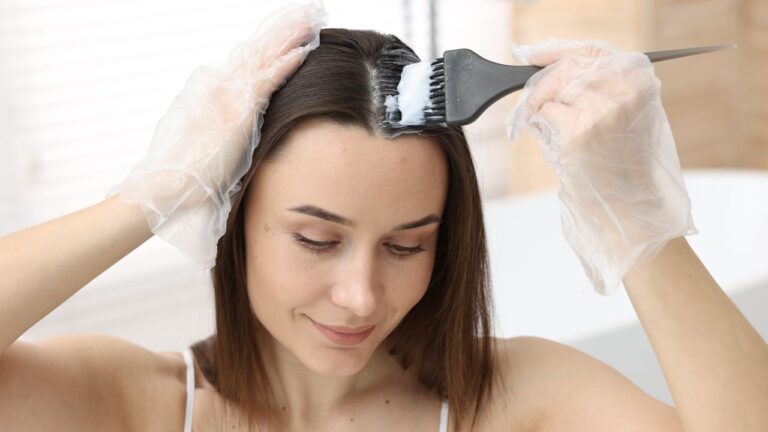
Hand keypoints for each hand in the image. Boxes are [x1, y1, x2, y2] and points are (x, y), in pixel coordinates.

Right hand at [106, 1, 326, 268]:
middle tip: (302, 15)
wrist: (169, 185)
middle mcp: (222, 90)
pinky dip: (283, 67)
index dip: (265, 46)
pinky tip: (301, 53)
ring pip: (263, 61)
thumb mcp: (204, 141)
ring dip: (286, 41)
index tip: (283, 32)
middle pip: (256, 54)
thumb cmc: (184, 173)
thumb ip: (219, 127)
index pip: (245, 63)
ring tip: (307, 23)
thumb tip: (231, 127)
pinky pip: (265, 84)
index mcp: (216, 95)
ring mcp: (230, 100)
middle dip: (280, 33)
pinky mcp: (238, 115)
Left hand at [507, 39, 697, 294]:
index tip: (529, 54)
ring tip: (557, 135)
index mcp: (638, 82)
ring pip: (551, 92)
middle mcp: (625, 91)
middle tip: (531, 106)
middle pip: (566, 68)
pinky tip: (557, 145)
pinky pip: (543, 115)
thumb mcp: (619, 117)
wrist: (628, 210)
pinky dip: (540, 127)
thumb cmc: (619, 167)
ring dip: (542, 111)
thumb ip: (592, 90)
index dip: (555, 51)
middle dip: (541, 87)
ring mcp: (602, 111)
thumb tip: (545, 71)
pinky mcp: (579, 132)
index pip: (591, 50)